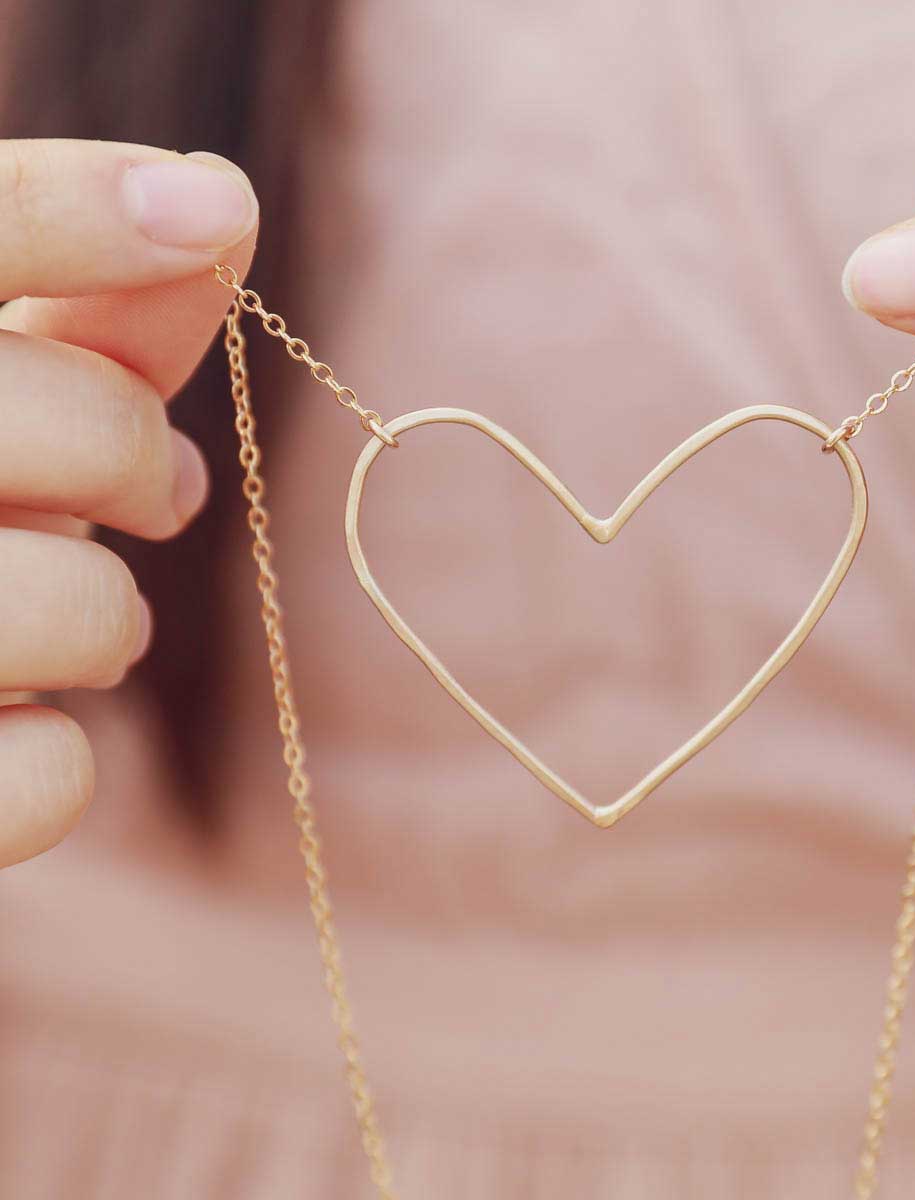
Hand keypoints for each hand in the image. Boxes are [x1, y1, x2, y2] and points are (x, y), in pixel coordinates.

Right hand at [0, 139, 257, 867]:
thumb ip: (89, 325)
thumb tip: (221, 205)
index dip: (75, 208)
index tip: (216, 209)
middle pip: (37, 419)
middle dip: (128, 448)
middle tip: (164, 488)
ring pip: (63, 605)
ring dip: (105, 617)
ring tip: (72, 619)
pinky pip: (45, 773)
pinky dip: (59, 762)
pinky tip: (9, 730)